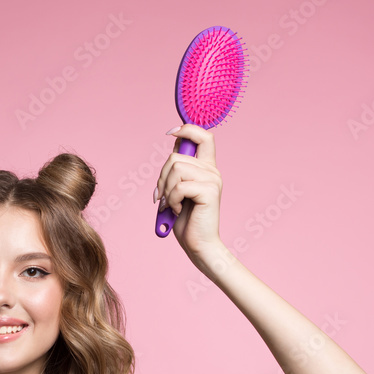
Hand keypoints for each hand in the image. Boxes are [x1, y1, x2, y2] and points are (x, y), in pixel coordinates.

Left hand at [154, 124, 223, 261]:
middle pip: (175, 157)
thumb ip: (178, 169)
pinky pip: (179, 186)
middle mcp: (212, 171)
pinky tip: (178, 210)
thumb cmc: (186, 220)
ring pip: (175, 169)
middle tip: (162, 196)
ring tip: (171, 204)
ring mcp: (213, 180)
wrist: (198, 244)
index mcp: (206, 168)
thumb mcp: (177, 189)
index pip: (203, 136)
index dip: (186, 129)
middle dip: (161, 178)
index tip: (170, 133)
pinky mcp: (210, 191)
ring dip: (165, 190)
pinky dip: (171, 200)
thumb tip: (173, 144)